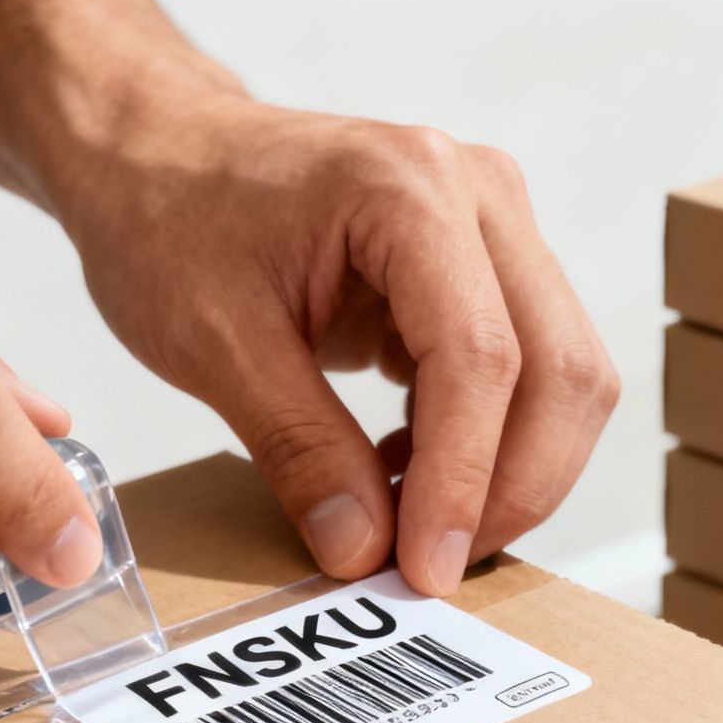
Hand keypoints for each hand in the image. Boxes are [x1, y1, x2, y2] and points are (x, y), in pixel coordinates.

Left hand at [53, 94, 618, 595]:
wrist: (158, 154)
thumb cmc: (170, 220)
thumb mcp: (212, 343)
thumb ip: (297, 447)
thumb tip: (365, 550)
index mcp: (410, 189)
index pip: (482, 356)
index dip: (464, 479)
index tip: (428, 568)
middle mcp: (478, 194)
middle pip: (561, 369)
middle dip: (513, 489)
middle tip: (437, 568)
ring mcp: (495, 227)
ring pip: (565, 377)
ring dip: (511, 472)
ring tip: (416, 524)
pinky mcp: (486, 268)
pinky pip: (529, 373)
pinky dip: (485, 443)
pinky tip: (405, 473)